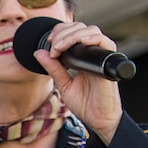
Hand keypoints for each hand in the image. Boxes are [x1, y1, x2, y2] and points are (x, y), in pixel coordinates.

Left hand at [33, 20, 122, 142]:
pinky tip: (78, 43)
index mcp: (83, 57)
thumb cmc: (85, 103)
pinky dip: (91, 38)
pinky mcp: (108, 63)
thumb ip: (53, 68)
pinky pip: (106, 42)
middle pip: (82, 28)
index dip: (61, 31)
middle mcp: (94, 54)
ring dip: (73, 35)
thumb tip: (39, 52)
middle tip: (53, 46)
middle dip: (64, 32)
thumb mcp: (63, 84)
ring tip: (59, 47)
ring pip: (92, 31)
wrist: (98, 119)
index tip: (49, 42)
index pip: (75, 32)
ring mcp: (102, 57)